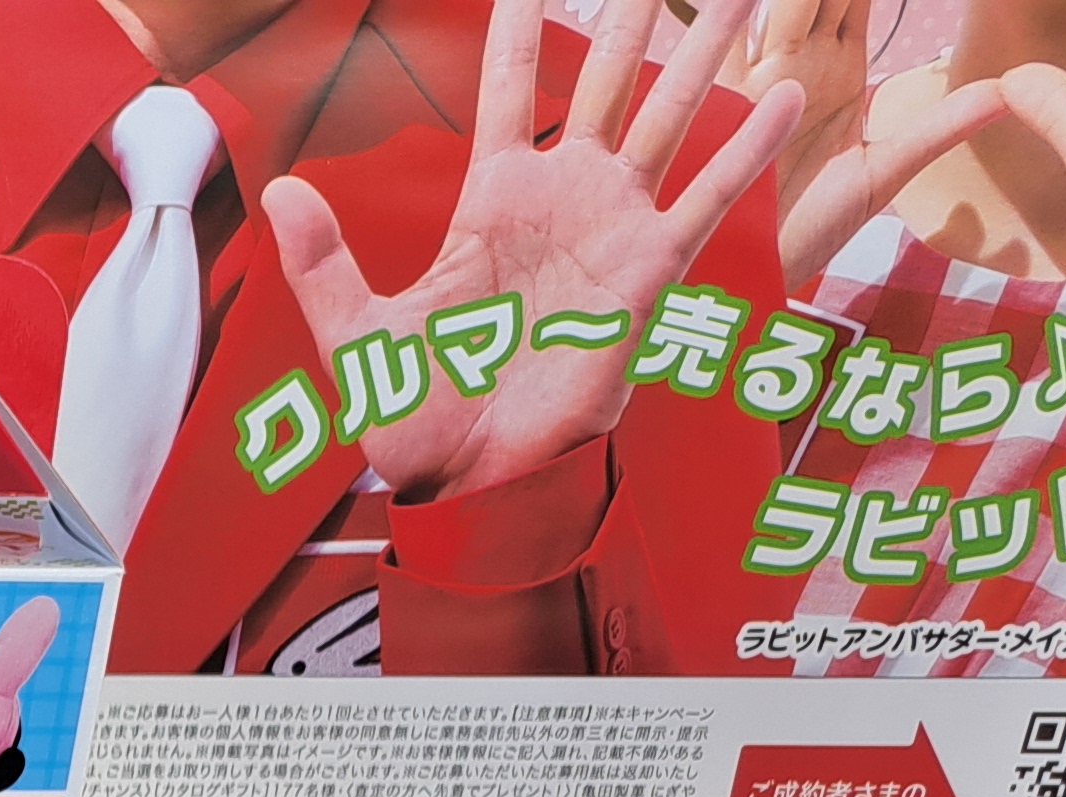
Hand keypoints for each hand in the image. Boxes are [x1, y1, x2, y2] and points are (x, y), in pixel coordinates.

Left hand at [264, 0, 804, 502]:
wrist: (470, 480)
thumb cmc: (416, 415)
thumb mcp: (355, 336)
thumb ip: (322, 261)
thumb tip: (279, 190)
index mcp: (494, 198)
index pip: (514, 86)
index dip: (524, 24)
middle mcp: (564, 196)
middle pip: (607, 79)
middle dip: (635, 12)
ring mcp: (613, 227)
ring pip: (668, 115)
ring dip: (705, 51)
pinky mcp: (649, 272)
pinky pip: (706, 198)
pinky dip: (748, 148)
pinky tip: (786, 95)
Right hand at [745, 0, 1008, 279]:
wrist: (753, 285)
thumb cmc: (808, 235)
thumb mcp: (886, 173)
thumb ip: (940, 127)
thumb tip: (1008, 90)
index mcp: (836, 73)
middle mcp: (795, 67)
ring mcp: (757, 81)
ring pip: (774, 6)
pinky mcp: (726, 104)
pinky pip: (729, 45)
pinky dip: (730, 17)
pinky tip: (738, 2)